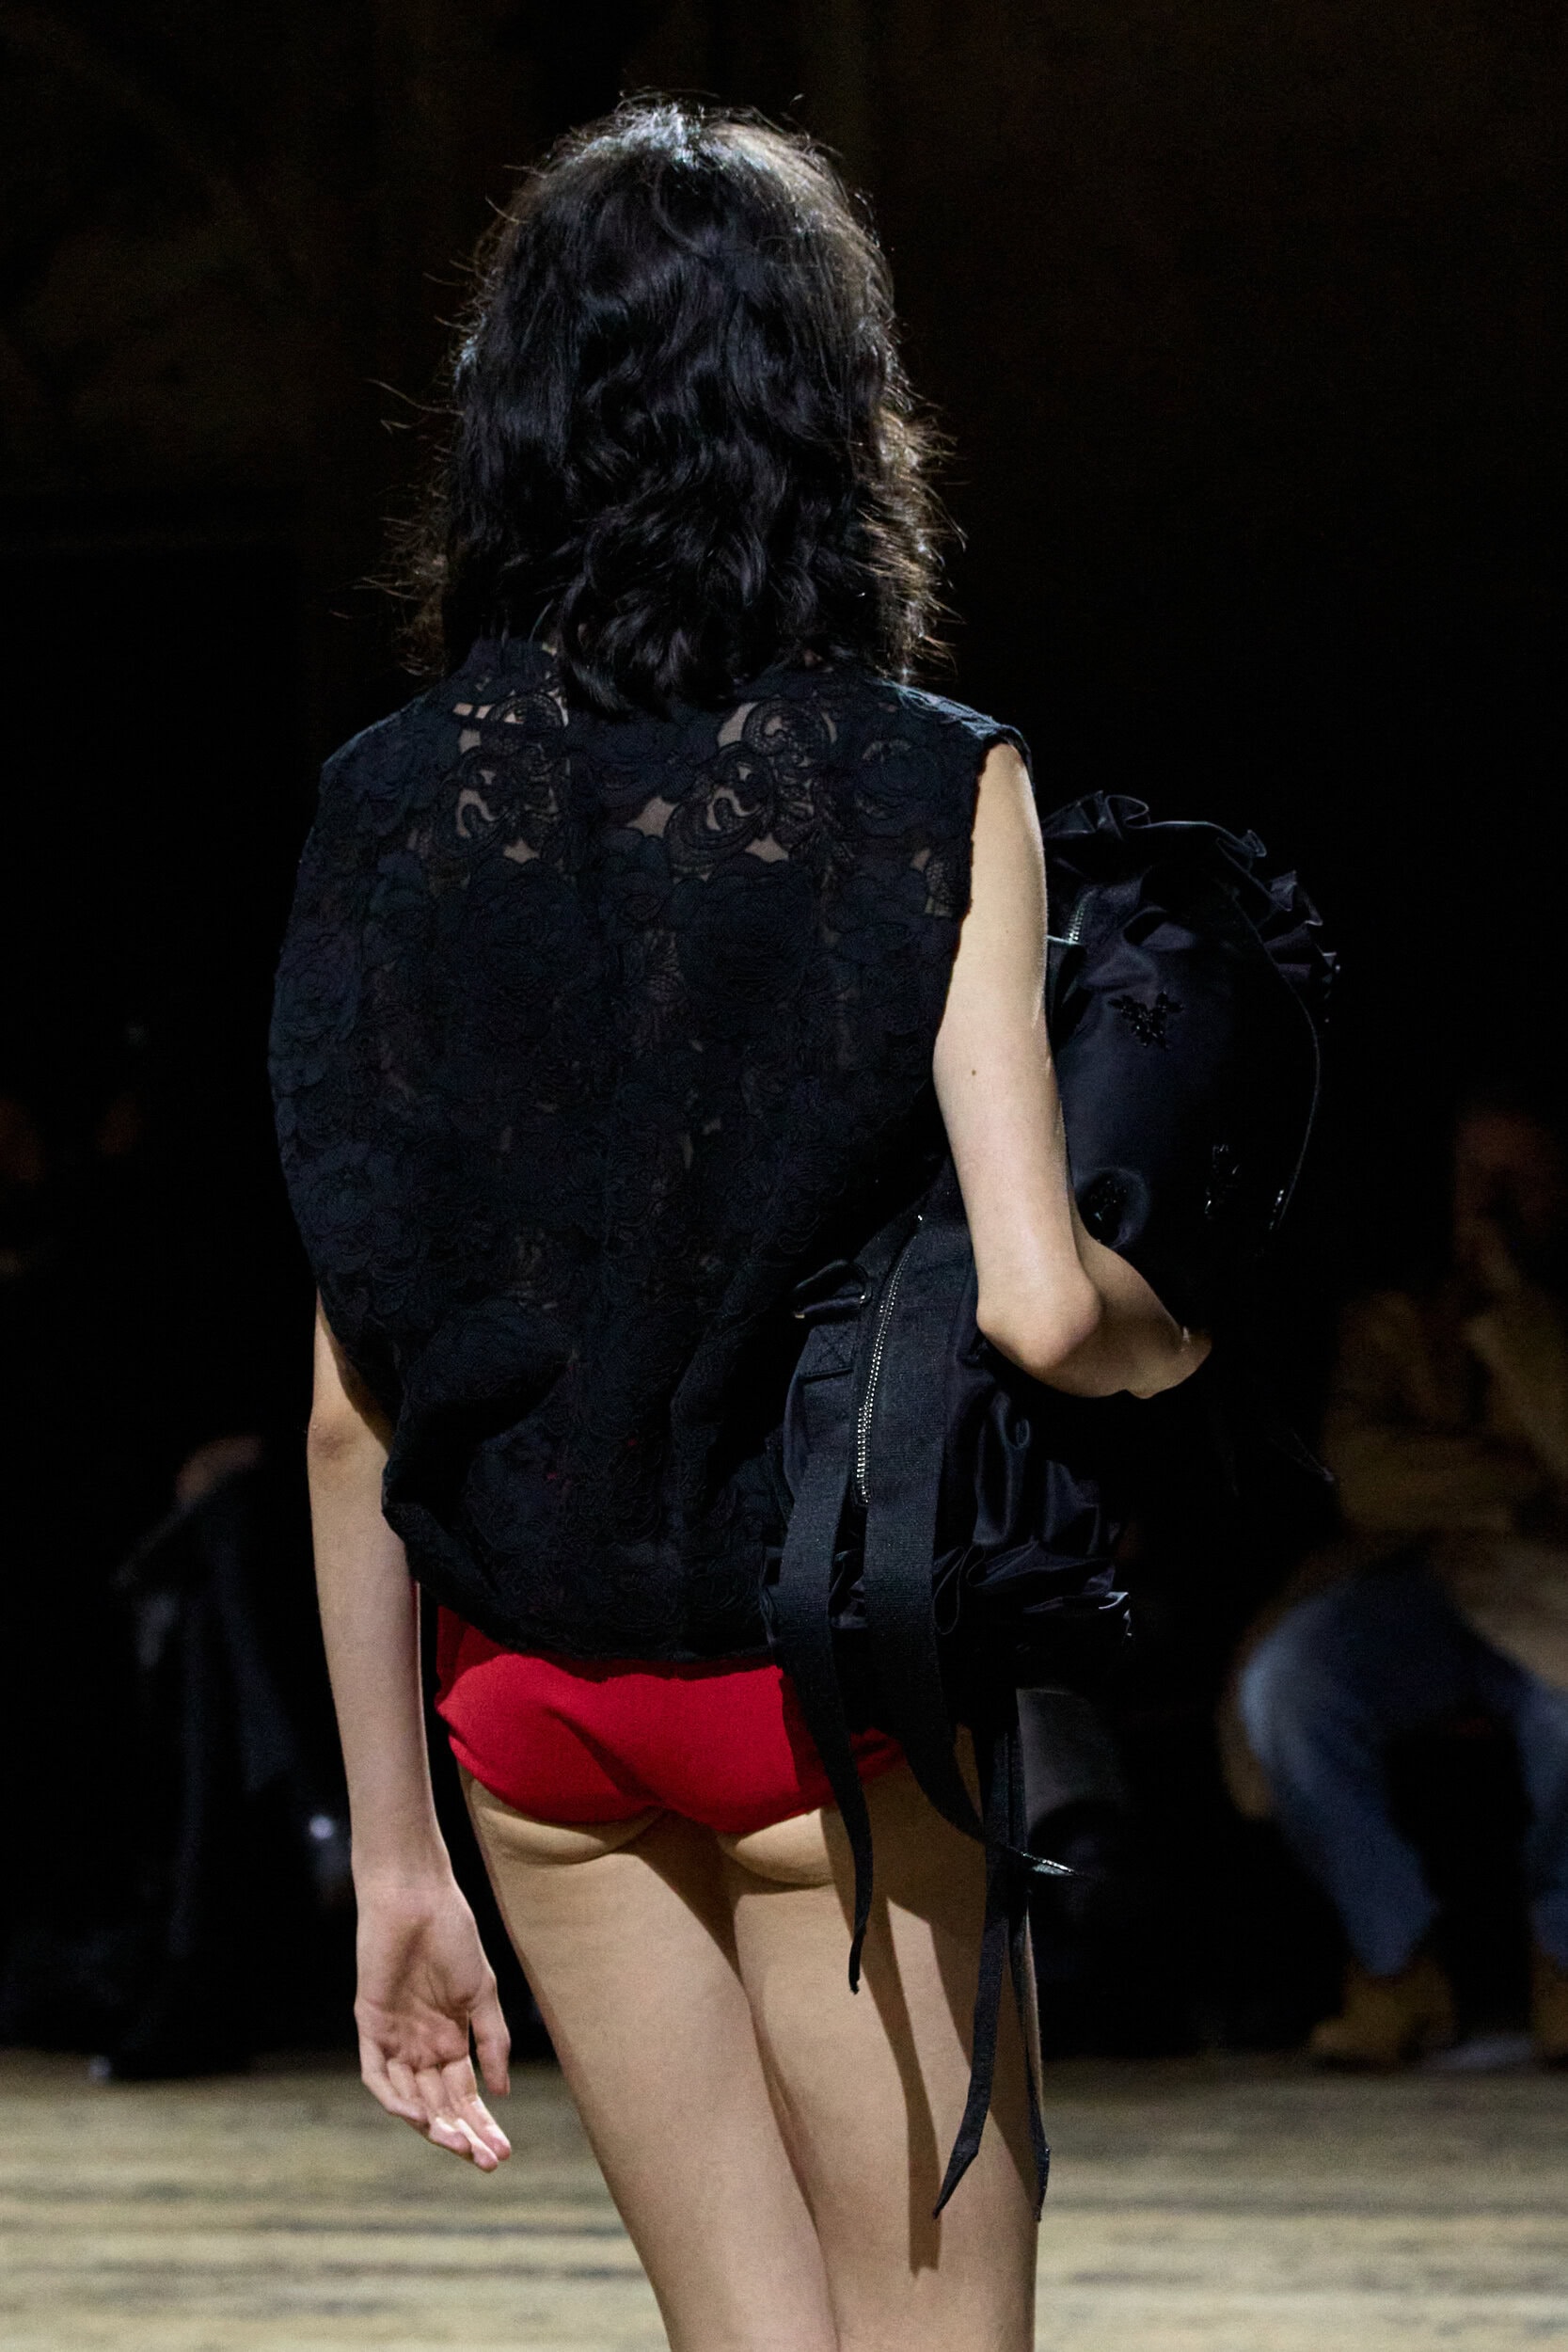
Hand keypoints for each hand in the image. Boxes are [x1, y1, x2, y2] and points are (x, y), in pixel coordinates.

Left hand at [354, 1877, 511, 2168]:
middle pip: (440, 2105)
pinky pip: (378, 2075)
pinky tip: (421, 2116)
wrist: (418, 1898)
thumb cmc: (453, 1936)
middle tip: (486, 2161)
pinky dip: (396, 2099)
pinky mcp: (370, 2027)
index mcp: (450, 2039)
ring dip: (433, 2126)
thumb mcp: (483, 1993)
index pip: (465, 2095)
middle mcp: (421, 2046)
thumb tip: (501, 2092)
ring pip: (410, 2099)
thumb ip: (491, 2041)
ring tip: (459, 2146)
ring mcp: (395, 2039)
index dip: (483, 2124)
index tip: (504, 2152)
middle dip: (463, 2135)